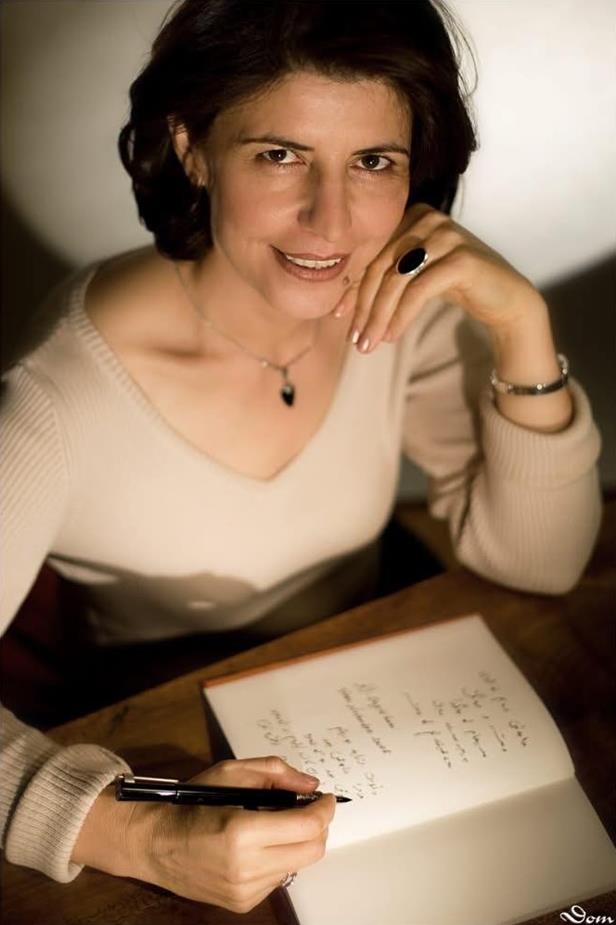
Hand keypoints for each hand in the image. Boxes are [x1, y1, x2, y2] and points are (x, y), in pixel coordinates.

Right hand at [125, 757, 334, 912]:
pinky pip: (278, 878)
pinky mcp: (242, 903)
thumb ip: (274, 772)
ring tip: (278, 824)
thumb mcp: (230, 772)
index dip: (324, 809)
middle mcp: (246, 868)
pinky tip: (260, 845)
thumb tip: (311, 784)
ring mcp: (244, 891)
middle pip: (311, 851)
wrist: (155, 844)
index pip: (307, 827)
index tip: (326, 797)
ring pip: (297, 865)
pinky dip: (279, 858)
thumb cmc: (192, 802)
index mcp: (242, 832)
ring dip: (298, 843)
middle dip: (318, 826)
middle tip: (309, 809)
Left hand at [332, 202, 545, 352]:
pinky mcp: (460, 258)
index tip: (338, 317)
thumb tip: (341, 304)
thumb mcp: (414, 278)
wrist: (505, 298)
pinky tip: (392, 336)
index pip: (373, 256)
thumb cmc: (456, 287)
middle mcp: (427, 219)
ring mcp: (446, 235)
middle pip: (380, 268)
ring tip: (370, 343)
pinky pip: (418, 290)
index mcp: (412, 217)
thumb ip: (384, 280)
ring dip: (379, 317)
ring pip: (395, 280)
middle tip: (355, 340)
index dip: (353, 289)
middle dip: (364, 308)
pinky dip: (401, 316)